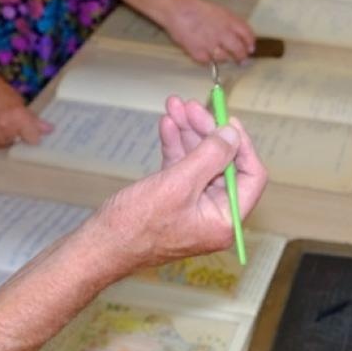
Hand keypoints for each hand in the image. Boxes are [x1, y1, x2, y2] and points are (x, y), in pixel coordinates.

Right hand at [0, 64, 52, 149]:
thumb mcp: (17, 99)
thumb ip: (32, 118)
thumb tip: (48, 129)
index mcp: (16, 117)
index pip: (34, 139)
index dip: (34, 134)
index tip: (34, 130)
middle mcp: (4, 129)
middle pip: (20, 142)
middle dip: (18, 133)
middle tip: (11, 120)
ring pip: (6, 144)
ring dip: (6, 136)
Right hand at [97, 96, 266, 267]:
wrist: (101, 244)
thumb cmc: (137, 225)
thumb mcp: (178, 184)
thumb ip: (210, 157)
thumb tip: (232, 135)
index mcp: (224, 219)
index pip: (250, 177)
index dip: (241, 145)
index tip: (227, 120)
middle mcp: (213, 213)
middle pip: (222, 163)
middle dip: (207, 131)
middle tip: (191, 107)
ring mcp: (192, 206)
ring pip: (199, 160)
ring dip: (188, 132)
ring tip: (175, 106)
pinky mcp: (173, 199)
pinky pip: (181, 167)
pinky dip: (175, 145)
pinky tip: (167, 125)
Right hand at [162, 0, 254, 64]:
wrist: (177, 10)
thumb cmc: (196, 8)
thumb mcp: (218, 10)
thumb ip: (230, 22)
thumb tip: (240, 36)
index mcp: (229, 20)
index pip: (247, 35)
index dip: (250, 43)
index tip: (251, 48)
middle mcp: (223, 33)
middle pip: (239, 50)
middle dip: (242, 56)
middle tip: (241, 60)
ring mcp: (211, 45)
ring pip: (225, 58)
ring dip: (225, 57)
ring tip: (220, 54)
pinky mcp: (199, 53)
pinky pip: (208, 61)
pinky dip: (208, 59)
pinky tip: (206, 53)